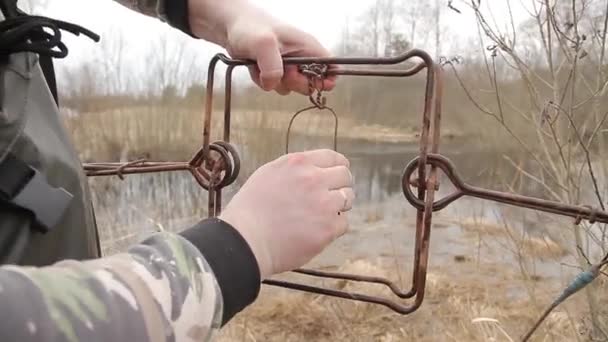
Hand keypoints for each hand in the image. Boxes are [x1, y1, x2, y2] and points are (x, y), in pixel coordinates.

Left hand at [188, 0, 336, 94]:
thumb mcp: (263, 44)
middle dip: (296, 84)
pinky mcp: (274, 71)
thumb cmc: (249, 28)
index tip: (314, 83)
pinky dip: (263, 82)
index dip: (327, 80)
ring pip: (291, 88)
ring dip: (275, 83)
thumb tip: (274, 84)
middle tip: (283, 72)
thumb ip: (273, 67)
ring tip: (263, 65)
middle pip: (311, 84)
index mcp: (308, 46)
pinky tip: (255, 68)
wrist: (229, 26)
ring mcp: (288, 65)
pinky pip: (274, 86)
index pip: (332, 67)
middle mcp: (301, 56)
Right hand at [219, 149, 354, 278]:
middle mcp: (314, 179)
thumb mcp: (268, 175)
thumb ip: (294, 170)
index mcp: (298, 163)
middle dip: (340, 186)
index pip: (333, 157)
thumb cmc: (249, 211)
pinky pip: (343, 223)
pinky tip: (314, 232)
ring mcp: (324, 204)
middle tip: (330, 199)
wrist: (245, 241)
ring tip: (320, 217)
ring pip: (348, 199)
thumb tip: (314, 171)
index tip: (336, 176)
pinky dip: (332, 228)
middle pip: (346, 176)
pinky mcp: (328, 227)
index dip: (337, 167)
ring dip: (338, 207)